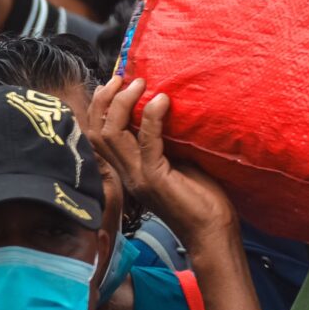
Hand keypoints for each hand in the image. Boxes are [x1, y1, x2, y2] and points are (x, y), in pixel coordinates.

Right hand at [89, 75, 237, 249]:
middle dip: (105, 100)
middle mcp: (126, 174)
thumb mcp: (177, 162)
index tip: (116, 84)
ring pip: (111, 134)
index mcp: (127, 170)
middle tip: (122, 78)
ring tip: (140, 84)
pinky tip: (163, 101)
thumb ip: (164, 141)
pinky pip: (146, 141)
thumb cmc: (201, 197)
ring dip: (124, 103)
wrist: (211, 231)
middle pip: (96, 131)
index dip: (100, 108)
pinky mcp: (155, 179)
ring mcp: (137, 177)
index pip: (98, 136)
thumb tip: (165, 109)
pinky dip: (151, 117)